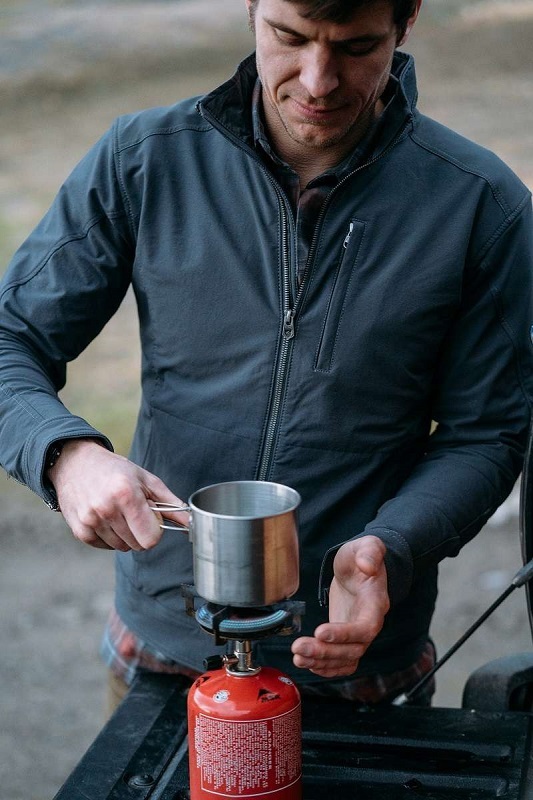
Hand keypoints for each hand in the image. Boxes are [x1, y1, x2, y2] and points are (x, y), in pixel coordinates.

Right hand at [48, 439, 188, 551]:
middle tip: (133, 512)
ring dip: (125, 534)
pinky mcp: (80, 530)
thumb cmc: (115, 470)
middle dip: (141, 532)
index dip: (155, 531)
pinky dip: (109, 536)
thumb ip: (170, 504)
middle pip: (137, 545)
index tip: (151, 519)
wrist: (76, 463)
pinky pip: (105, 547)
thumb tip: (190, 522)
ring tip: (118, 512)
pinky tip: (105, 517)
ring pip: (122, 547)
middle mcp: (107, 509)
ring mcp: (91, 521)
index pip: (150, 538)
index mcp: (127, 494)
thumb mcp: (146, 480)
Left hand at [291, 535, 389, 677]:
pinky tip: (307, 663)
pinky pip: (341, 661)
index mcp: (376, 603)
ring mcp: (358, 633)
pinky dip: (325, 667)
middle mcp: (370, 623)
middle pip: (353, 650)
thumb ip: (370, 552)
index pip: (365, 628)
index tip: (320, 631)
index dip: (344, 634)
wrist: (360, 566)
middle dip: (325, 652)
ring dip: (321, 662)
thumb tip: (367, 565)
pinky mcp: (346, 637)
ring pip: (345, 659)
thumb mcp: (367, 545)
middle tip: (299, 648)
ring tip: (297, 657)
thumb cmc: (363, 555)